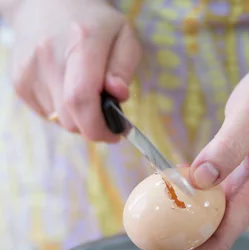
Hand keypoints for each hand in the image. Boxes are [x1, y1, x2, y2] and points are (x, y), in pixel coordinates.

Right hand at [9, 0, 141, 141]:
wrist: (45, 4)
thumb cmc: (93, 23)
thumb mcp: (123, 35)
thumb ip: (124, 67)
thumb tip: (118, 94)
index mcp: (81, 42)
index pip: (81, 99)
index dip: (99, 127)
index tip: (115, 133)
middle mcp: (49, 57)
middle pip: (71, 119)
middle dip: (93, 127)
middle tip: (107, 117)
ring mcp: (29, 71)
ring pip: (60, 121)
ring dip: (79, 118)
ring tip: (86, 94)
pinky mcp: (19, 83)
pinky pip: (48, 115)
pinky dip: (63, 112)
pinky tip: (67, 89)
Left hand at [153, 62, 248, 249]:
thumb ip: (228, 147)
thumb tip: (199, 179)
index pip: (223, 237)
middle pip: (216, 237)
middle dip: (182, 247)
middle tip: (145, 241)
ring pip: (216, 223)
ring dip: (186, 228)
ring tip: (153, 222)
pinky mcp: (246, 181)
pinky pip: (217, 204)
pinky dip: (194, 206)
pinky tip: (173, 194)